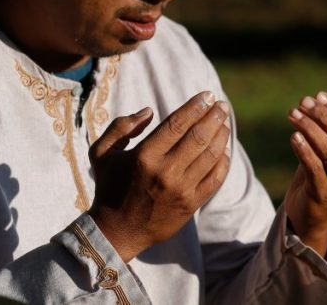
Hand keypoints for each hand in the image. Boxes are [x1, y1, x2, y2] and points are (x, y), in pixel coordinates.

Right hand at [88, 92, 231, 261]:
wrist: (117, 231)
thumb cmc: (109, 187)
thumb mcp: (102, 152)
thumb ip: (121, 126)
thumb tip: (149, 111)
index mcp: (144, 155)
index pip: (177, 124)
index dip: (195, 107)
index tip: (207, 96)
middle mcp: (165, 171)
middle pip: (198, 136)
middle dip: (214, 117)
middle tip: (221, 105)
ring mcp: (181, 189)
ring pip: (210, 156)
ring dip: (221, 136)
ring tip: (224, 124)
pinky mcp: (191, 205)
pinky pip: (215, 179)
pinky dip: (223, 162)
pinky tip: (224, 150)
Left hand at [284, 84, 326, 255]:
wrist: (311, 212)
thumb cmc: (323, 172)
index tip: (316, 96)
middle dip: (322, 116)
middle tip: (303, 103)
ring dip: (309, 128)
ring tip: (292, 114)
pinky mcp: (323, 194)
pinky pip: (314, 169)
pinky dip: (304, 150)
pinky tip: (293, 136)